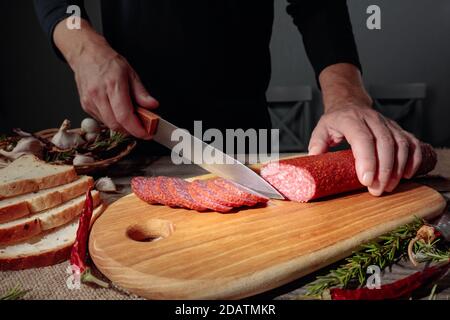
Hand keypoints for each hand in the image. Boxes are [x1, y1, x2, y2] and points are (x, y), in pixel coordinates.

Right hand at [54, 19, 158, 138]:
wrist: (86, 54)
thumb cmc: (108, 62)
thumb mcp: (131, 73)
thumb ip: (142, 93)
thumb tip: (152, 106)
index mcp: (113, 85)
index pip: (124, 116)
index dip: (137, 129)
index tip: (147, 134)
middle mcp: (98, 95)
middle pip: (116, 124)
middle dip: (131, 131)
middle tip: (142, 127)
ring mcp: (90, 101)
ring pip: (109, 124)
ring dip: (122, 127)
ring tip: (131, 118)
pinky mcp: (86, 106)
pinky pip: (102, 120)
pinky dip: (113, 120)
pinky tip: (118, 112)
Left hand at [309, 105, 422, 195]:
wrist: (349, 103)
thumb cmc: (335, 121)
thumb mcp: (321, 130)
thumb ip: (317, 145)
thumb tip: (314, 161)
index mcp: (351, 119)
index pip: (362, 139)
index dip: (367, 160)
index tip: (366, 180)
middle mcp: (372, 119)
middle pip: (385, 143)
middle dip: (383, 170)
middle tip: (377, 189)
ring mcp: (387, 123)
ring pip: (400, 144)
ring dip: (398, 168)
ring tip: (389, 186)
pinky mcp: (398, 129)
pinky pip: (412, 142)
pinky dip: (413, 159)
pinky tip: (407, 174)